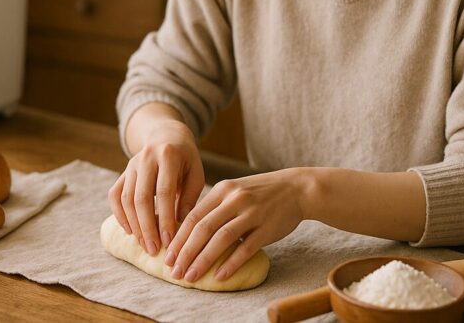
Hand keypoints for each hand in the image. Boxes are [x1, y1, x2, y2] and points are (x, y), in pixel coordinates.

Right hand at [108, 119, 203, 257]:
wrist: (166, 136)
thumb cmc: (186, 159)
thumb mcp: (196, 173)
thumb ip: (190, 198)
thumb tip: (182, 228)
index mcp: (168, 155)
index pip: (165, 191)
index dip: (166, 217)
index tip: (170, 241)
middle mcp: (146, 158)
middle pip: (142, 197)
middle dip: (147, 227)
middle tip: (154, 249)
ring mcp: (131, 165)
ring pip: (127, 199)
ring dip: (134, 225)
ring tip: (145, 245)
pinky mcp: (123, 173)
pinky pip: (115, 196)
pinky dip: (119, 215)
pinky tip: (129, 231)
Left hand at [164, 168, 307, 282]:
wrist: (297, 188)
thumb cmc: (261, 193)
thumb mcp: (235, 191)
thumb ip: (215, 207)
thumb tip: (189, 233)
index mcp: (223, 189)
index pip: (193, 215)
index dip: (178, 238)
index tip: (166, 256)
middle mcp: (235, 199)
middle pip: (203, 228)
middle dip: (185, 252)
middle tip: (173, 271)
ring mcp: (252, 213)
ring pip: (221, 239)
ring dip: (203, 260)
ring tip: (191, 276)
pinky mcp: (267, 227)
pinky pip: (245, 248)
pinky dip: (230, 263)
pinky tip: (219, 276)